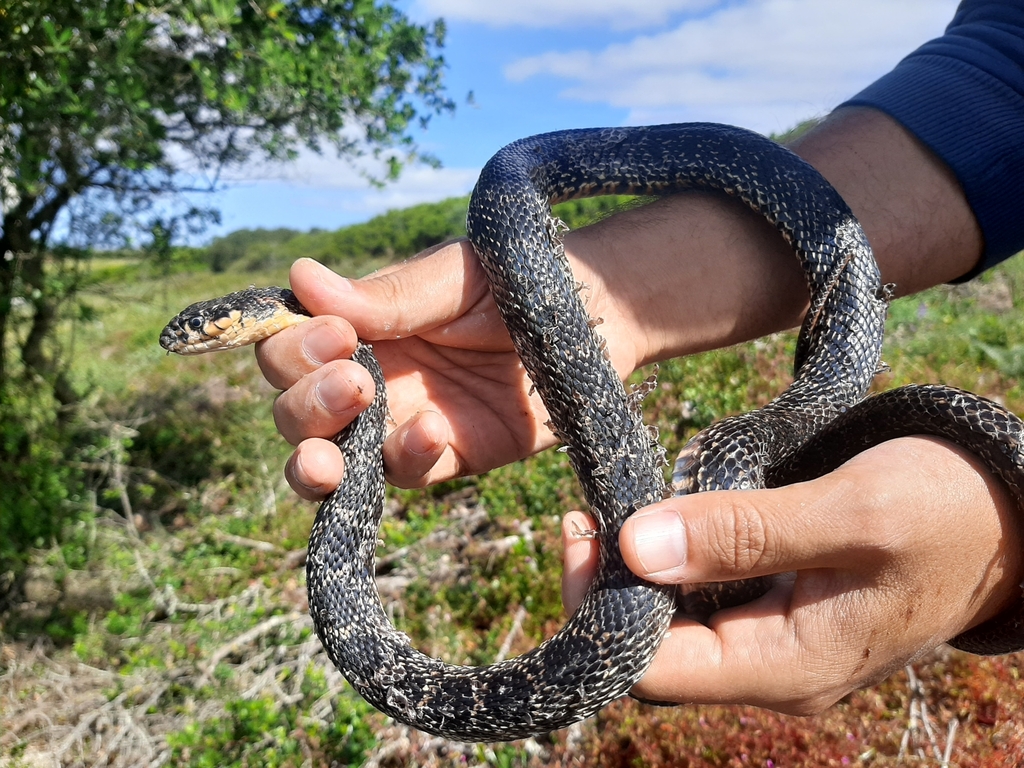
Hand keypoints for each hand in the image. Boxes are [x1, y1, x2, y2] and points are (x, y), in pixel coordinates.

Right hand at [256, 241, 647, 494]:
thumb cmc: (513, 283)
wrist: (589, 320)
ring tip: (339, 448)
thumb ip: (384, 294)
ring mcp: (399, 423)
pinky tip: (431, 430)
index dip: (292, 352)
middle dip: (307, 404)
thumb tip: (299, 276)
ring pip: (331, 460)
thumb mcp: (451, 279)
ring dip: (322, 457)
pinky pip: (405, 473)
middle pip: (294, 412)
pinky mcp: (443, 457)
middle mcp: (367, 380)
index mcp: (355, 330)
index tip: (335, 335)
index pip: (287, 351)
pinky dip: (407, 458)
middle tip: (355, 381)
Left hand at [562, 437, 1022, 712]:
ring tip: (617, 509)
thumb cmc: (942, 511)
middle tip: (591, 512)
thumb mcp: (848, 512)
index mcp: (788, 666)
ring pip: (674, 628)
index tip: (582, 529)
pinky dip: (672, 566)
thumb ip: (742, 533)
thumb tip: (636, 547)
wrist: (1006, 521)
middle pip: (654, 653)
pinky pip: (703, 606)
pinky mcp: (778, 616)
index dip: (600, 605)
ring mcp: (775, 648)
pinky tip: (663, 521)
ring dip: (638, 574)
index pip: (653, 669)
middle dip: (610, 587)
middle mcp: (773, 672)